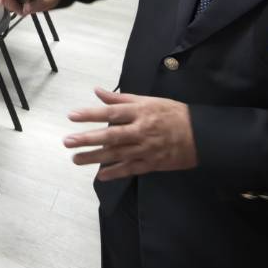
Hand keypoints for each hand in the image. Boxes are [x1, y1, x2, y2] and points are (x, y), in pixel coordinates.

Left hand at [64, 89, 197, 181]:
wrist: (200, 135)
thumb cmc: (172, 114)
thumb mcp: (148, 101)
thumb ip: (120, 99)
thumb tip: (97, 92)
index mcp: (140, 112)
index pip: (111, 113)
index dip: (90, 114)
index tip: (72, 116)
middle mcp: (140, 130)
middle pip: (110, 136)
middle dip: (87, 139)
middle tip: (67, 142)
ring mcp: (146, 149)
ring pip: (116, 155)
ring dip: (94, 158)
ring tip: (75, 159)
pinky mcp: (151, 163)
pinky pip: (130, 169)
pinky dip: (114, 173)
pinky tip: (100, 176)